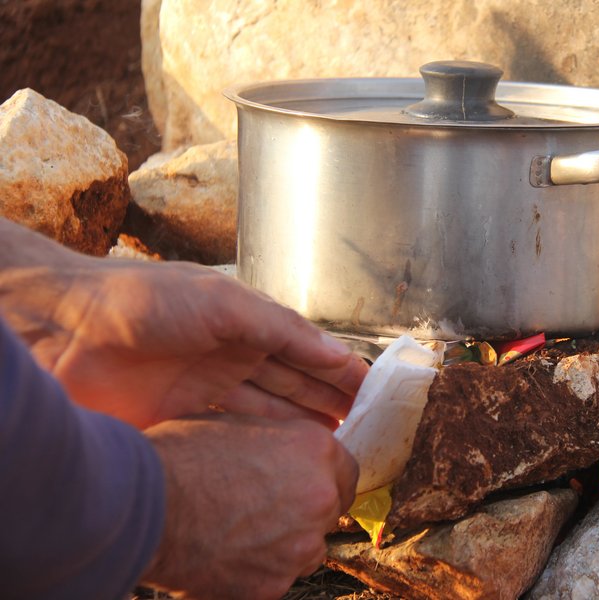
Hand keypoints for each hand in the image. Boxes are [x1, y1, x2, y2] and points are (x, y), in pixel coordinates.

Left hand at [0, 219, 367, 428]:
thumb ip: (281, 329)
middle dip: (328, 399)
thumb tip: (335, 353)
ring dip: (302, 424)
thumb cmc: (142, 301)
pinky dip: (263, 443)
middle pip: (291, 382)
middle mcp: (230, 354)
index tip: (372, 388)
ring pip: (268, 411)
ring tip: (340, 441)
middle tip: (366, 422)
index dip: (338, 367)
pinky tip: (288, 453)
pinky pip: (233, 433)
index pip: (304, 347)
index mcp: (243, 320)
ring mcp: (206, 388)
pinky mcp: (182, 419)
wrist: (62, 329)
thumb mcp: (224, 303)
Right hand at [141, 415, 357, 599]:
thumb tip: (283, 452)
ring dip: (285, 545)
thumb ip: (277, 442)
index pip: (347, 472)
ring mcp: (300, 546)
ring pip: (307, 550)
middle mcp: (320, 498)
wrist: (144, 504)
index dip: (325, 478)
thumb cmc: (181, 455)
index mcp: (316, 450)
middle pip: (330, 511)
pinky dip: (257, 572)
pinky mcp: (274, 584)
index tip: (307, 485)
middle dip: (305, 512)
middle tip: (264, 511)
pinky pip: (276, 579)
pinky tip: (225, 558)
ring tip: (239, 535)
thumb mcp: (239, 425)